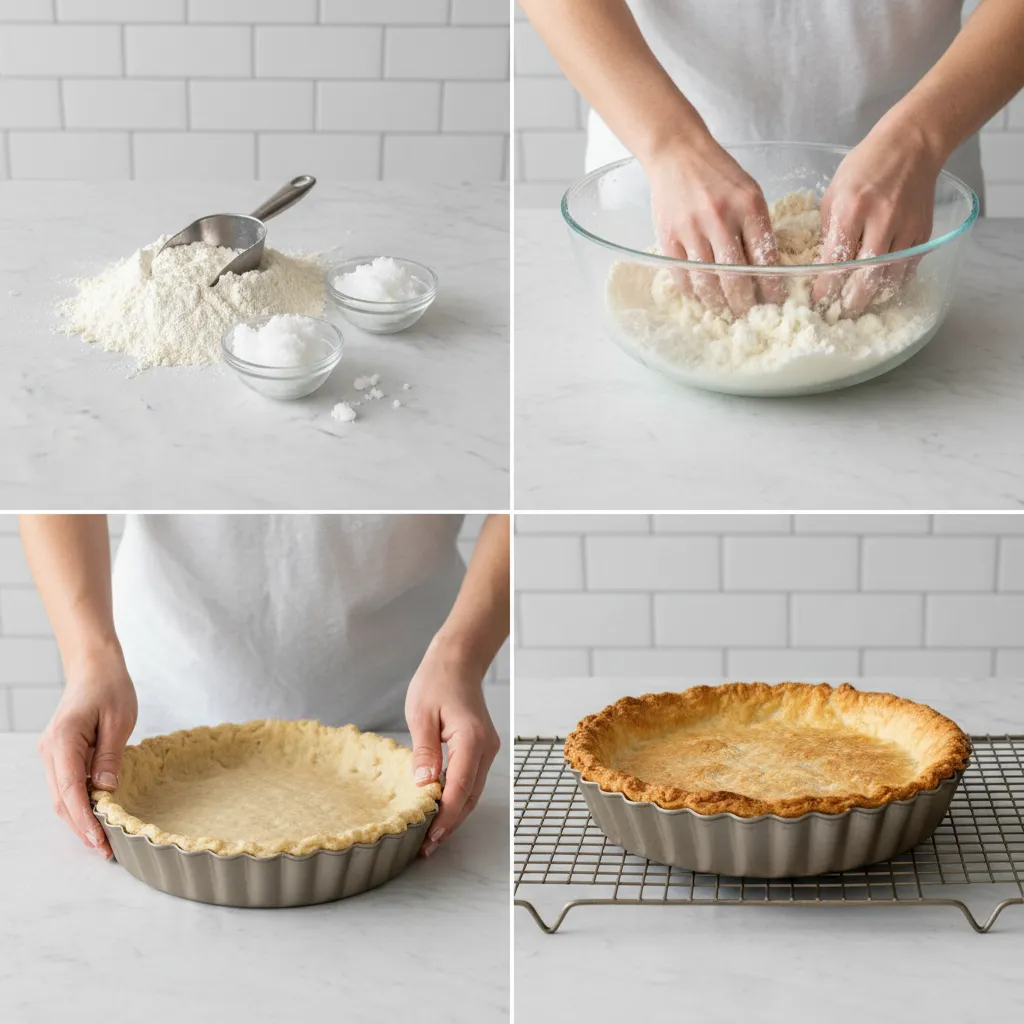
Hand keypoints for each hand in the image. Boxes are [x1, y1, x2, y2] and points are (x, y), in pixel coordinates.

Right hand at [37, 650, 136, 858]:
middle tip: (106, 849)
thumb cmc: (110, 687)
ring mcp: (51, 754)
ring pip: (62, 796)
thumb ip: (110, 756)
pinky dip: (79, 803)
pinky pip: (67, 785)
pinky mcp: (59, 754)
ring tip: (104, 840)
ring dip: (79, 819)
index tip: (100, 840)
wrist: (94, 667)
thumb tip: (105, 791)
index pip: (71, 789)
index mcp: (63, 740)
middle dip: (81, 827)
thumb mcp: (119, 720)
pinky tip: (97, 816)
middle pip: (62, 799)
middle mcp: (50, 751)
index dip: (84, 819)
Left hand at [405, 641, 499, 856]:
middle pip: (469, 797)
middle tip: (425, 848)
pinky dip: (456, 799)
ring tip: (429, 837)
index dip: (444, 817)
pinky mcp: (481, 749)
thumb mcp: (421, 714)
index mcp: (472, 739)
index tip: (428, 838)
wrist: (457, 660)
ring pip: (472, 792)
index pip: (459, 788)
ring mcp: (487, 749)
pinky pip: (470, 781)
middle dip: (449, 824)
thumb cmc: (437, 681)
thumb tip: (424, 786)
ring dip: (453, 815)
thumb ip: (424, 751)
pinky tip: (438, 810)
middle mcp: (486, 748)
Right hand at [644, 133, 785, 315]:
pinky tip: (702, 295)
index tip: (775, 301)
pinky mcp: (669, 237)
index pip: (765, 259)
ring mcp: (691, 230)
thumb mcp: (749, 193)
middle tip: (749, 313)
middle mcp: (720, 219)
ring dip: (718, 303)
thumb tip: (765, 269)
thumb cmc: (718, 174)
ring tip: (725, 310)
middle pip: (736, 277)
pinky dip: (694, 292)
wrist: (677, 154)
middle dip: (745, 302)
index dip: (771, 287)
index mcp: (748, 207)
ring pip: (708, 282)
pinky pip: (683, 276)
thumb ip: (757, 227)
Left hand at [812, 123, 939, 314]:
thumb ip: (828, 230)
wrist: (911, 145)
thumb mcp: (833, 194)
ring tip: (858, 306)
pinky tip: (880, 288)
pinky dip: (894, 282)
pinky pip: (908, 268)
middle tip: (838, 313)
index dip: (826, 288)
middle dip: (851, 302)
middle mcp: (881, 221)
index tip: (817, 301)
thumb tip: (821, 264)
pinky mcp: (923, 232)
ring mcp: (906, 228)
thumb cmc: (865, 167)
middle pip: (867, 278)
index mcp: (852, 211)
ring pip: (890, 278)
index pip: (836, 262)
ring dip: (873, 297)